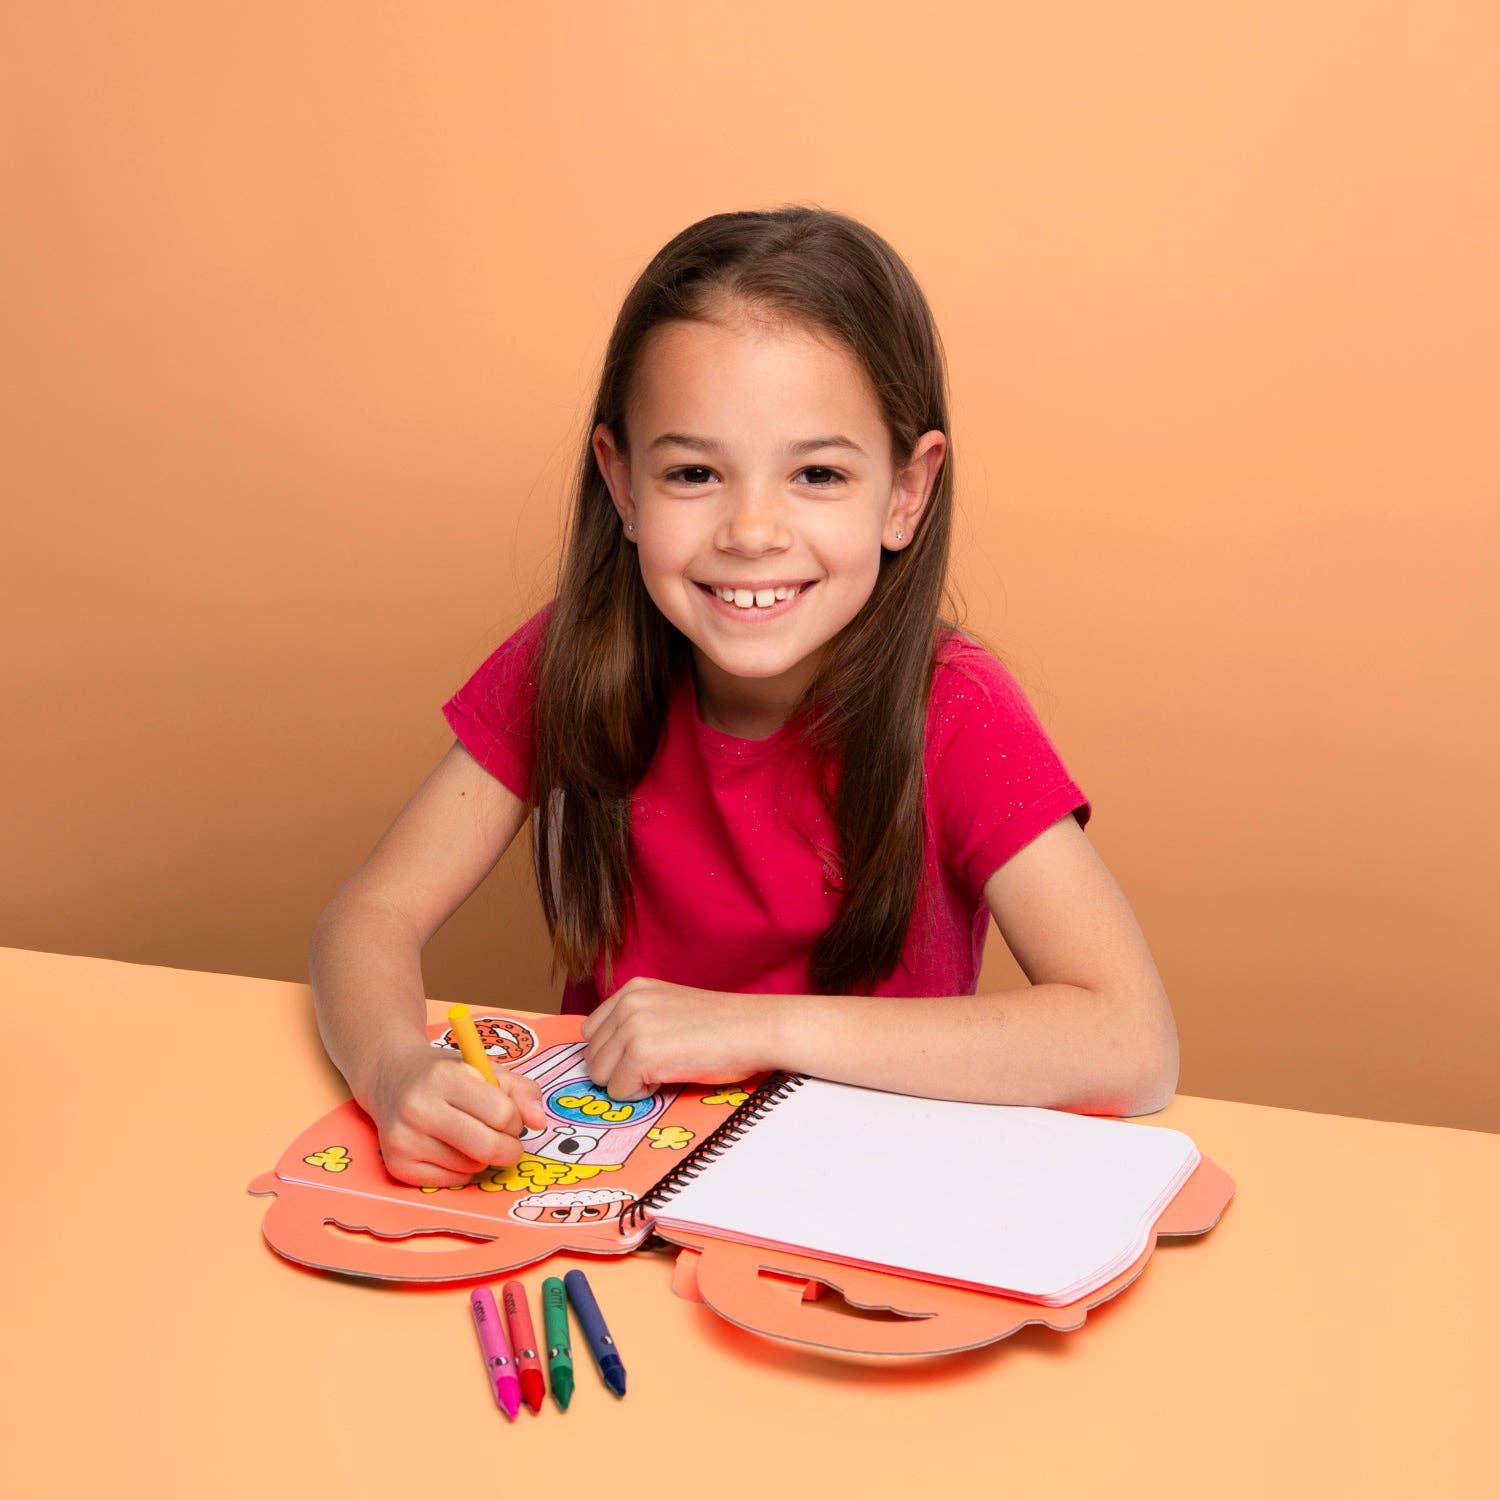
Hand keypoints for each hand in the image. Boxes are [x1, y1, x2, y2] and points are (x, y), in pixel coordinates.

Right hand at [364, 1041, 547, 1187]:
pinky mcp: (398, 1166)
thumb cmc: (445, 1074)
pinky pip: (452, 1181)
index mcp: (444, 1077)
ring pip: (471, 1167)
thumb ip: (521, 1091)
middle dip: (509, 1148)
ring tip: (470, 1135)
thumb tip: (540, 1123)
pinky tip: (451, 1148)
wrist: (391, 1077)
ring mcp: (404, 1140)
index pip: (502, 1114)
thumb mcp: (485, 1069)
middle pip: (488, 1147)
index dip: (515, 1119)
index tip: (509, 1116)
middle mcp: (419, 1109)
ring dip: (482, 1157)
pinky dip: (462, 1170)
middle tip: (507, 1140)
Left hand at [579, 975, 773, 1100]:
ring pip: (599, 1076)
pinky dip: (642, 1095)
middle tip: (659, 1065)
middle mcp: (626, 1003)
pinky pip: (618, 1092)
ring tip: (664, 1070)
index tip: (644, 1056)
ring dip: (628, 1083)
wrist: (754, 1030)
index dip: (614, 1053)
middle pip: (592, 1056)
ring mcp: (631, 1028)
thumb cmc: (722, 1026)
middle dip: (618, 1070)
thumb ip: (636, 1021)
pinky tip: (669, 1078)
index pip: (591, 1033)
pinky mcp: (640, 1055)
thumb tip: (606, 1057)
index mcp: (632, 989)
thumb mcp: (668, 1008)